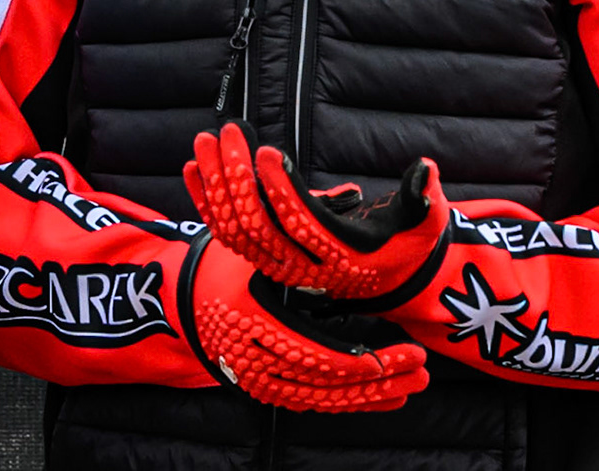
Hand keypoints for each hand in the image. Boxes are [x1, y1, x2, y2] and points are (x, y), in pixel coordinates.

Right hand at [182, 238, 428, 411]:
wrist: (179, 303)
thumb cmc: (221, 266)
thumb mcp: (256, 241)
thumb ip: (304, 220)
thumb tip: (354, 194)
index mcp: (255, 322)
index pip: (321, 357)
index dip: (368, 363)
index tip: (409, 355)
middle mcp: (254, 361)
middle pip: (330, 386)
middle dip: (380, 382)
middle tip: (419, 372)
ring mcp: (256, 382)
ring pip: (323, 400)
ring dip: (370, 397)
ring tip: (409, 386)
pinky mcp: (262, 391)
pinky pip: (310, 404)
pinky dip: (346, 403)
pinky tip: (378, 397)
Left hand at [185, 122, 449, 300]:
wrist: (387, 277)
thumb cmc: (407, 241)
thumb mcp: (425, 222)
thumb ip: (422, 197)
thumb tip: (425, 169)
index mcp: (343, 255)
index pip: (302, 224)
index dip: (281, 190)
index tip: (267, 152)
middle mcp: (306, 266)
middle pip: (259, 224)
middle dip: (238, 176)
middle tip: (229, 132)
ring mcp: (280, 265)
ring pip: (236, 228)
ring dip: (216, 183)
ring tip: (206, 140)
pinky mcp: (264, 258)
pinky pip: (227, 232)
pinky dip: (206, 201)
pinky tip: (192, 168)